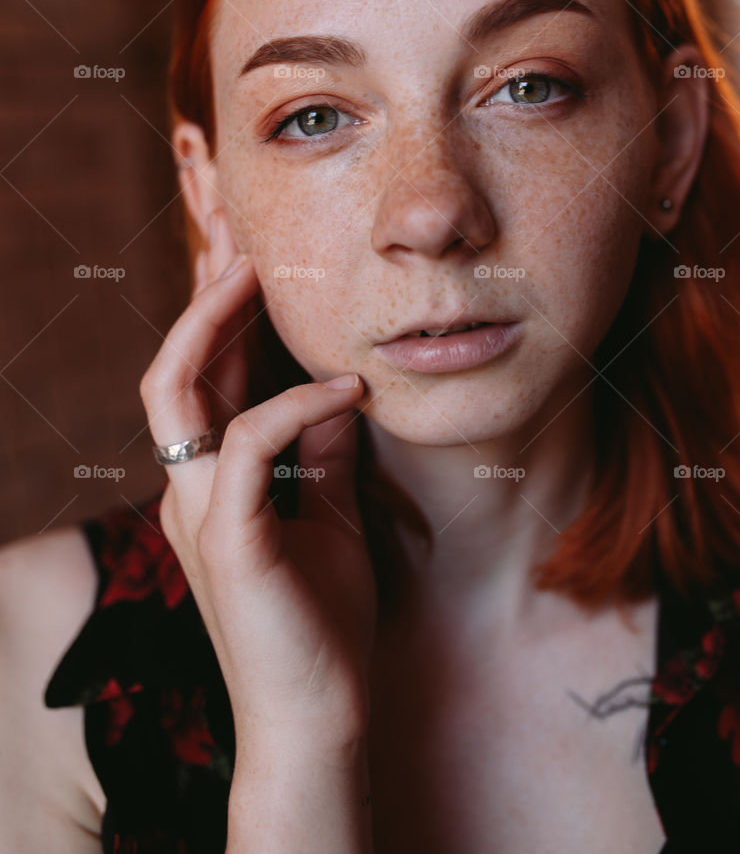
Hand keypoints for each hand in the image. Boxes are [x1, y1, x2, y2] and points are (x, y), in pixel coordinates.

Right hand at [139, 211, 377, 751]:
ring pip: (178, 391)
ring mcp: (198, 513)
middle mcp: (189, 488)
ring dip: (219, 324)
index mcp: (212, 481)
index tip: (256, 258)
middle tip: (245, 235)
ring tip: (263, 275)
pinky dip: (293, 405)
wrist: (319, 719)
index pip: (205, 378)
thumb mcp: (329, 512)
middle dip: (207, 295)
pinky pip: (242, 447)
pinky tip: (348, 387)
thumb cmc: (322, 620)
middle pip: (176, 366)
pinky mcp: (228, 543)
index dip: (223, 314)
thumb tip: (341, 382)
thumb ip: (322, 449)